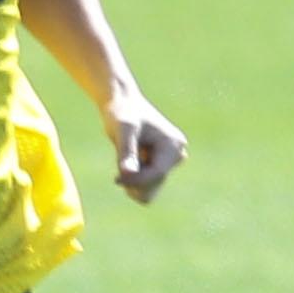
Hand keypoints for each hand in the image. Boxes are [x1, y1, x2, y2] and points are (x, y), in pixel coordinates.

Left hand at [103, 87, 185, 203]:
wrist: (122, 104)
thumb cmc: (122, 112)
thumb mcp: (123, 130)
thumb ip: (127, 151)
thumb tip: (128, 173)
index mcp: (173, 144)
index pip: (157, 173)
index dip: (136, 180)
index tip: (116, 179)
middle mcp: (177, 154)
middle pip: (156, 183)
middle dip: (135, 180)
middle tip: (118, 169)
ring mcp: (170, 161)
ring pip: (151, 188)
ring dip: (134, 180)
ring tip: (123, 161)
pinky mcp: (162, 165)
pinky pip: (147, 185)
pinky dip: (134, 179)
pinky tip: (127, 162)